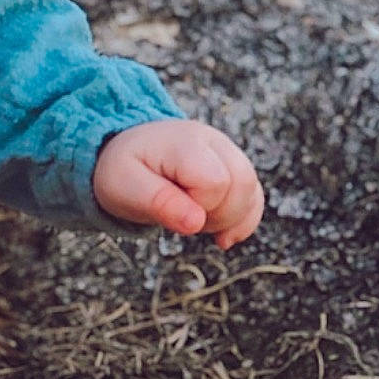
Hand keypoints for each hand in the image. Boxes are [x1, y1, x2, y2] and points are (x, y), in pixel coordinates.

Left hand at [93, 119, 262, 248]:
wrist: (125, 152)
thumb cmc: (124, 170)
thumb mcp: (125, 188)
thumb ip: (160, 203)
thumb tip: (195, 223)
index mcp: (185, 142)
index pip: (216, 181)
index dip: (199, 205)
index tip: (171, 206)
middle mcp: (214, 141)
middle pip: (243, 185)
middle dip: (217, 215)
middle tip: (182, 216)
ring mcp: (228, 152)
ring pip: (252, 191)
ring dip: (228, 219)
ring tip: (194, 218)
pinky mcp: (234, 168)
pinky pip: (254, 197)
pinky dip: (241, 221)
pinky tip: (221, 237)